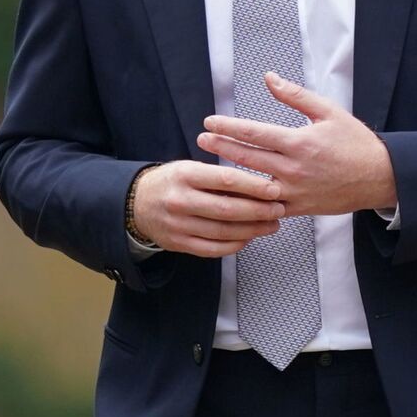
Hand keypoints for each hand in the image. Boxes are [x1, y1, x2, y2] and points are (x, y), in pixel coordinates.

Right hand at [130, 159, 287, 256]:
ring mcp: (178, 225)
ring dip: (253, 230)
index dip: (255, 186)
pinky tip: (248, 238)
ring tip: (271, 225)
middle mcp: (180, 200)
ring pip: (224, 232)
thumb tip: (259, 187)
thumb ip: (220, 177)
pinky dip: (235, 245)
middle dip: (259, 211)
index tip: (275, 190)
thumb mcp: (190, 168)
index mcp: (185, 175)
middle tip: (279, 210)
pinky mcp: (179, 243)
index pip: (226, 180)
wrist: (137, 203)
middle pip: (228, 209)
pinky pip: (213, 248)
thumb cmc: (172, 182)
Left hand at [197, 72, 397, 217]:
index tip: (210, 122)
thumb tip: (269, 78)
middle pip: (247, 157)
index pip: (254, 133)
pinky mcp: (299, 208)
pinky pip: (267, 208)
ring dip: (229, 175)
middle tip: (201, 139)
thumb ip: (295, 96)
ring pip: (253, 185)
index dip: (228, 127)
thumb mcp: (328, 112)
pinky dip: (248, 203)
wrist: (381, 178)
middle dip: (221, 147)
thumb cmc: (355, 143)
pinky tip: (231, 196)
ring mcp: (295, 191)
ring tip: (209, 166)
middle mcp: (294, 168)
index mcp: (299, 143)